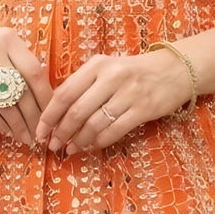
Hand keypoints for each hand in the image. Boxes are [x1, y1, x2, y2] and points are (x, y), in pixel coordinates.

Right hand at [0, 22, 52, 148]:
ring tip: (27, 137)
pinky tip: (8, 131)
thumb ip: (22, 62)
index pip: (35, 72)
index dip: (46, 97)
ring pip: (5, 103)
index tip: (53, 114)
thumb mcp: (3, 44)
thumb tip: (47, 96)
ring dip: (18, 125)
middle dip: (35, 117)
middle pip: (21, 91)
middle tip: (41, 133)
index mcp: (9, 39)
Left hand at [36, 47, 190, 156]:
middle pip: (77, 111)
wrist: (174, 70)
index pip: (64, 93)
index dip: (49, 116)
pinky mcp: (143, 110)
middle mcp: (112, 77)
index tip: (40, 131)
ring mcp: (129, 94)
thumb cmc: (133, 71)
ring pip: (94, 124)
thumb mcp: (106, 68)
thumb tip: (54, 112)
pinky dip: (99, 142)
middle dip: (61, 132)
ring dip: (79, 141)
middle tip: (53, 145)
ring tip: (70, 149)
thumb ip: (82, 84)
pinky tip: (91, 146)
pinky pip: (114, 131)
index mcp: (97, 65)